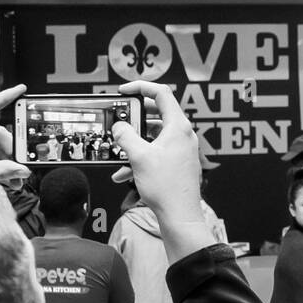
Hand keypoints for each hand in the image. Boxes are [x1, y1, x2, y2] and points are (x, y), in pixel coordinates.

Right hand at [110, 82, 214, 262]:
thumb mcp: (138, 156)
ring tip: (119, 150)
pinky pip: (156, 153)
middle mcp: (183, 135)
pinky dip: (140, 159)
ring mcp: (182, 149)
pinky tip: (122, 174)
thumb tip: (119, 127)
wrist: (180, 215)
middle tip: (121, 119)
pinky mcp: (178, 163)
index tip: (123, 91)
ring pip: (154, 136)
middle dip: (135, 117)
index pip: (162, 93)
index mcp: (178, 126)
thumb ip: (125, 136)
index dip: (141, 87)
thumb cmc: (166, 186)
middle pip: (158, 113)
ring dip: (135, 143)